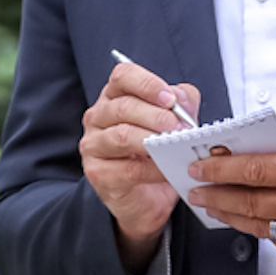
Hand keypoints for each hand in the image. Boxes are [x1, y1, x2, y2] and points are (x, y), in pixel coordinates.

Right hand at [80, 61, 201, 271]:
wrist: (145, 198)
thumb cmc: (155, 154)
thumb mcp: (174, 122)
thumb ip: (181, 103)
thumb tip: (181, 97)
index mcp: (114, 97)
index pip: (123, 76)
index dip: (148, 84)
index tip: (171, 98)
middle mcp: (98, 117)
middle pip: (124, 106)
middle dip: (157, 116)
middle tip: (181, 127)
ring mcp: (94, 145)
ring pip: (122, 135)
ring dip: (153, 140)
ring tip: (175, 144)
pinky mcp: (98, 173)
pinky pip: (128, 169)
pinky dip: (153, 168)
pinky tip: (168, 168)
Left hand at [187, 144, 275, 264]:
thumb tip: (248, 161)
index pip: (255, 170)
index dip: (222, 170)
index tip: (202, 168)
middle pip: (250, 201)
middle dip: (217, 195)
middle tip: (197, 190)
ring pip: (258, 225)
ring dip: (231, 215)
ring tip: (214, 206)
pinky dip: (260, 230)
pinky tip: (247, 221)